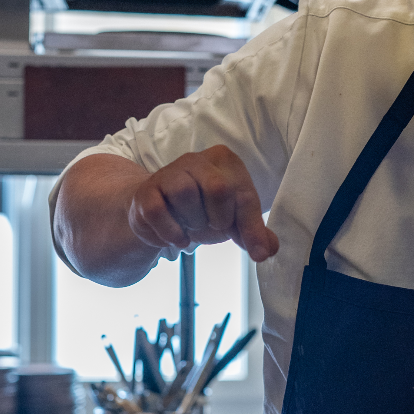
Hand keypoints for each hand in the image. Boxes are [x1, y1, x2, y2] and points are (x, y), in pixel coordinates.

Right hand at [127, 145, 278, 261]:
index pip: (244, 195)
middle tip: (212, 226)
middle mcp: (196, 160)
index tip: (258, 253)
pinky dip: (170, 232)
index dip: (251, 228)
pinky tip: (177, 237)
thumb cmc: (204, 211)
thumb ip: (254, 234)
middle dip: (218, 219)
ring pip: (185, 194)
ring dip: (192, 223)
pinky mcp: (146, 191)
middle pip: (218, 188)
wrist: (162, 212)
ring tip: (192, 227)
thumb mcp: (234, 221)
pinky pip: (158, 211)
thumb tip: (267, 251)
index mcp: (224, 161)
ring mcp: (168, 173)